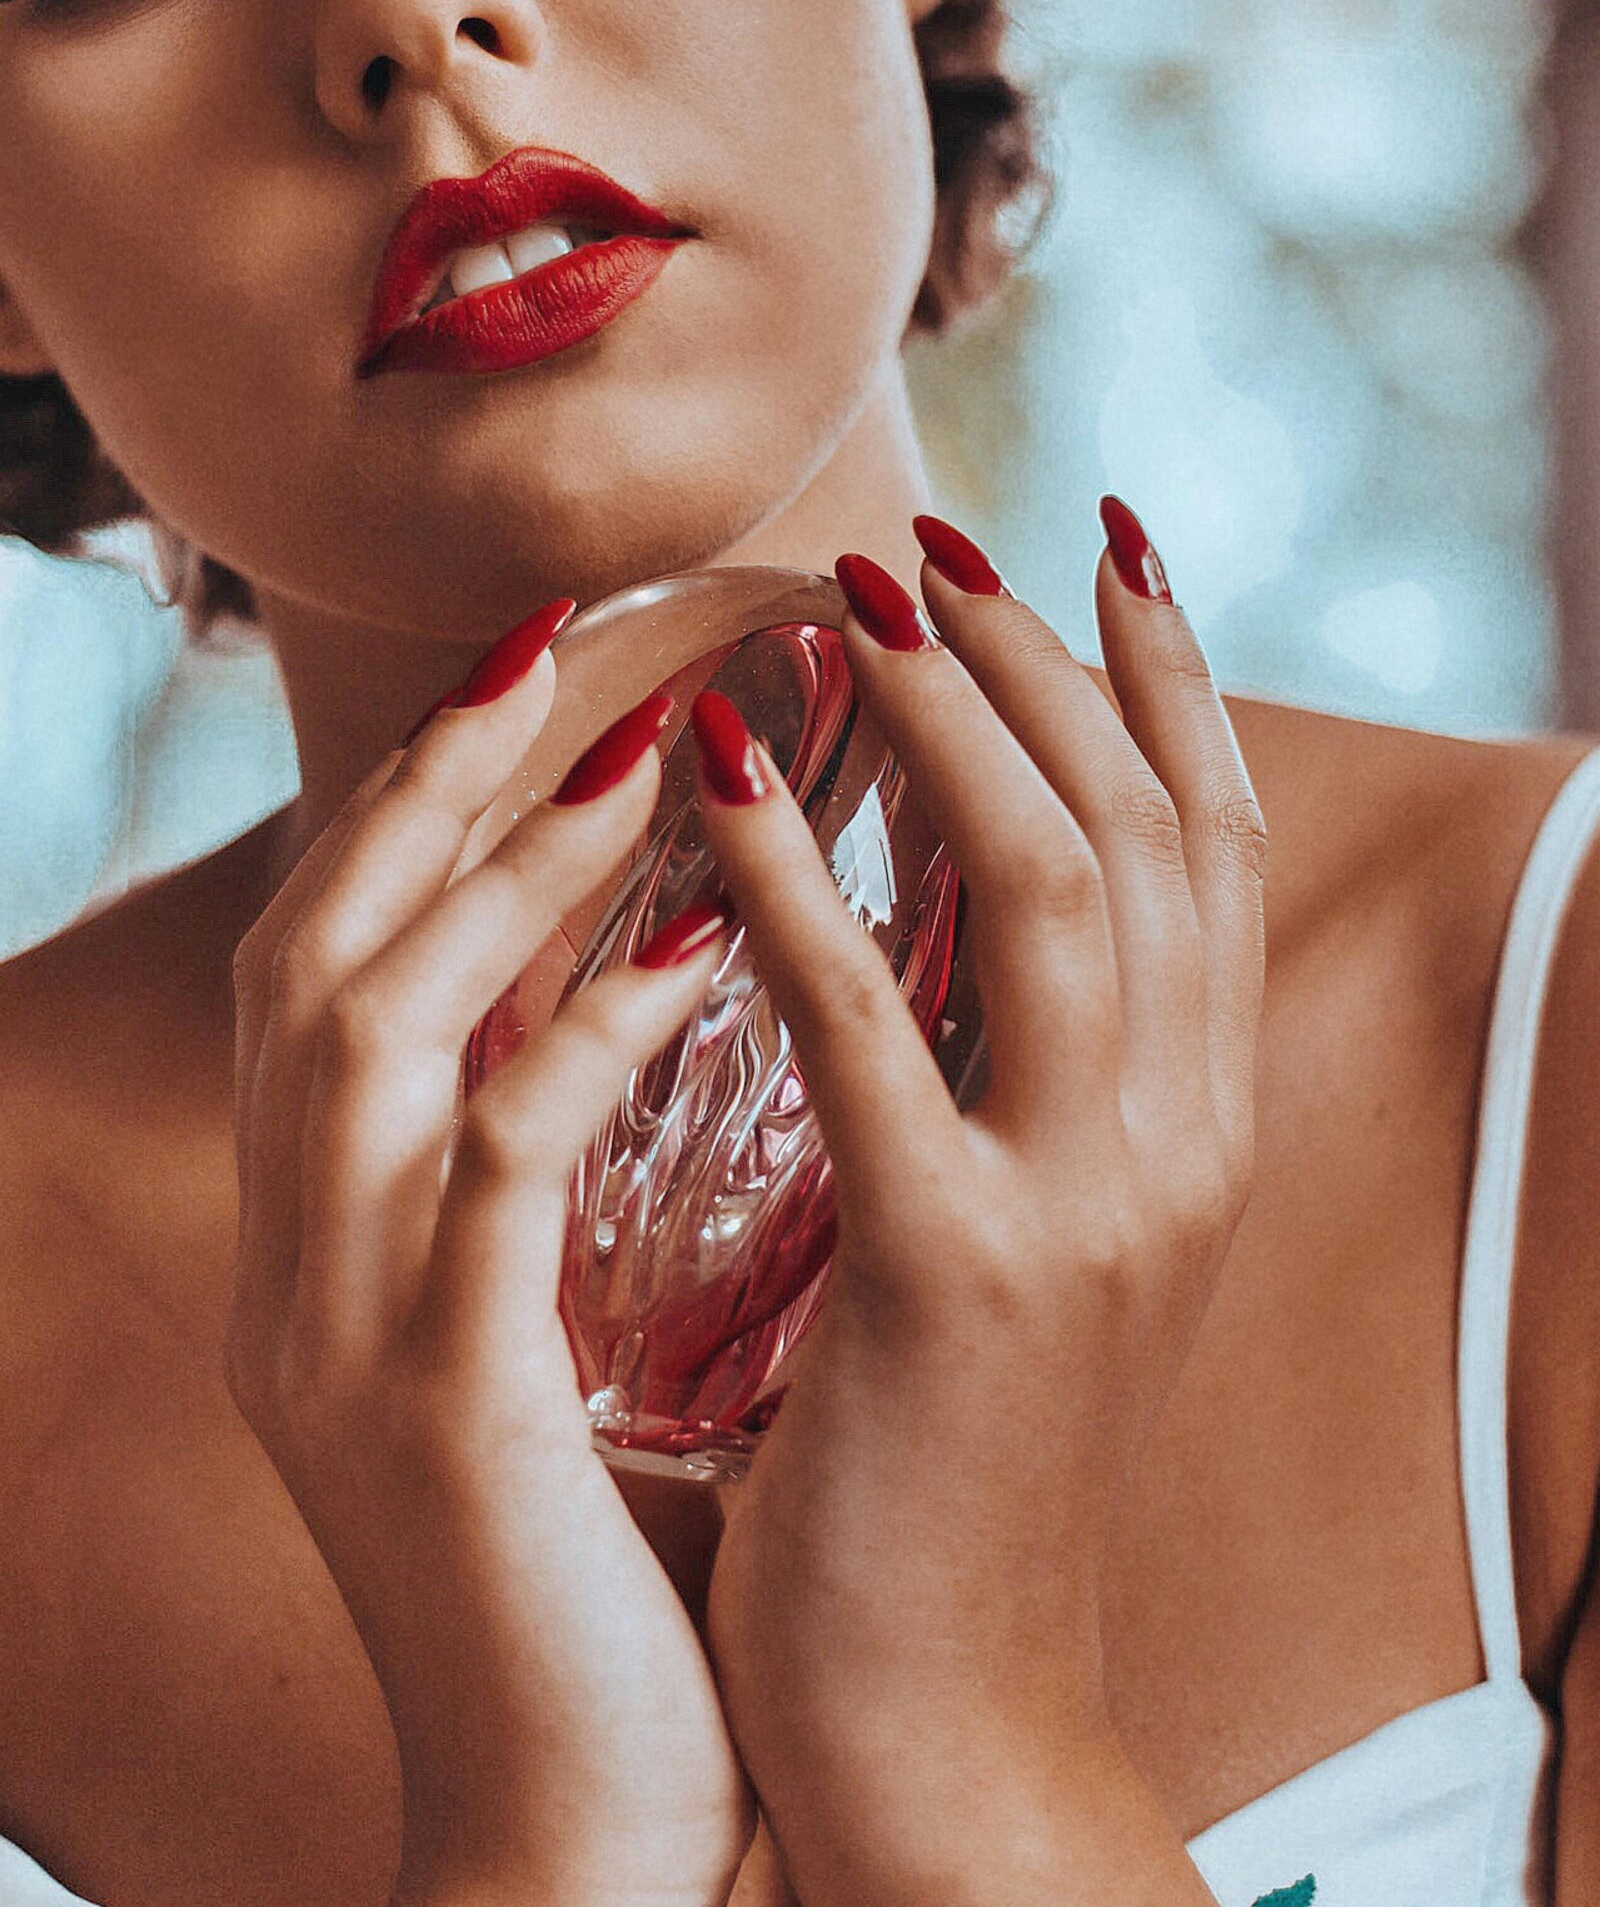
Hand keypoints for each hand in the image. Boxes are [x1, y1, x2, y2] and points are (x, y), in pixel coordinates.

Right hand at [226, 624, 752, 1906]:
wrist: (597, 1831)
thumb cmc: (621, 1556)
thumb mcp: (569, 1329)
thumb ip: (569, 1171)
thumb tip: (678, 978)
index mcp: (334, 1243)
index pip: (331, 961)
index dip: (417, 804)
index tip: (543, 669)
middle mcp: (301, 1267)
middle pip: (314, 951)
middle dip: (433, 785)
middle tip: (564, 647)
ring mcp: (347, 1336)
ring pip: (366, 1030)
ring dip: (506, 875)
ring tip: (655, 755)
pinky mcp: (440, 1412)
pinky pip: (490, 1175)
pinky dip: (581, 1042)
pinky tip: (698, 952)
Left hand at [699, 513, 1265, 1903]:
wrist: (949, 1712)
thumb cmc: (963, 1454)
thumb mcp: (1052, 1237)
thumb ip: (1048, 1074)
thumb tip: (977, 891)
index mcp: (1208, 1124)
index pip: (1219, 842)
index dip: (1171, 673)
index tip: (1095, 535)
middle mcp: (1184, 1143)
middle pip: (1142, 823)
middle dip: (1042, 654)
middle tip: (932, 539)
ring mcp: (1087, 1206)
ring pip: (1050, 882)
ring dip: (949, 714)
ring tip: (851, 598)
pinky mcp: (950, 1274)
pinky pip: (871, 1026)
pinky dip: (796, 880)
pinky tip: (718, 780)